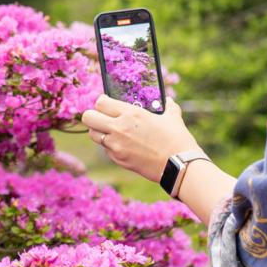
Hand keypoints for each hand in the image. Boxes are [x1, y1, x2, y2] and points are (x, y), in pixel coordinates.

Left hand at [81, 94, 199, 182]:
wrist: (178, 165)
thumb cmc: (177, 139)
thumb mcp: (172, 117)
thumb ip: (168, 106)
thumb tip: (169, 101)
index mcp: (131, 113)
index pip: (100, 102)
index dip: (102, 102)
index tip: (108, 104)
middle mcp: (119, 128)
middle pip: (88, 117)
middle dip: (93, 116)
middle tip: (102, 117)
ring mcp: (116, 145)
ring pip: (92, 134)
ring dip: (99, 131)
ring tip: (111, 131)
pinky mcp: (118, 159)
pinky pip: (105, 149)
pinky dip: (110, 146)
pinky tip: (123, 145)